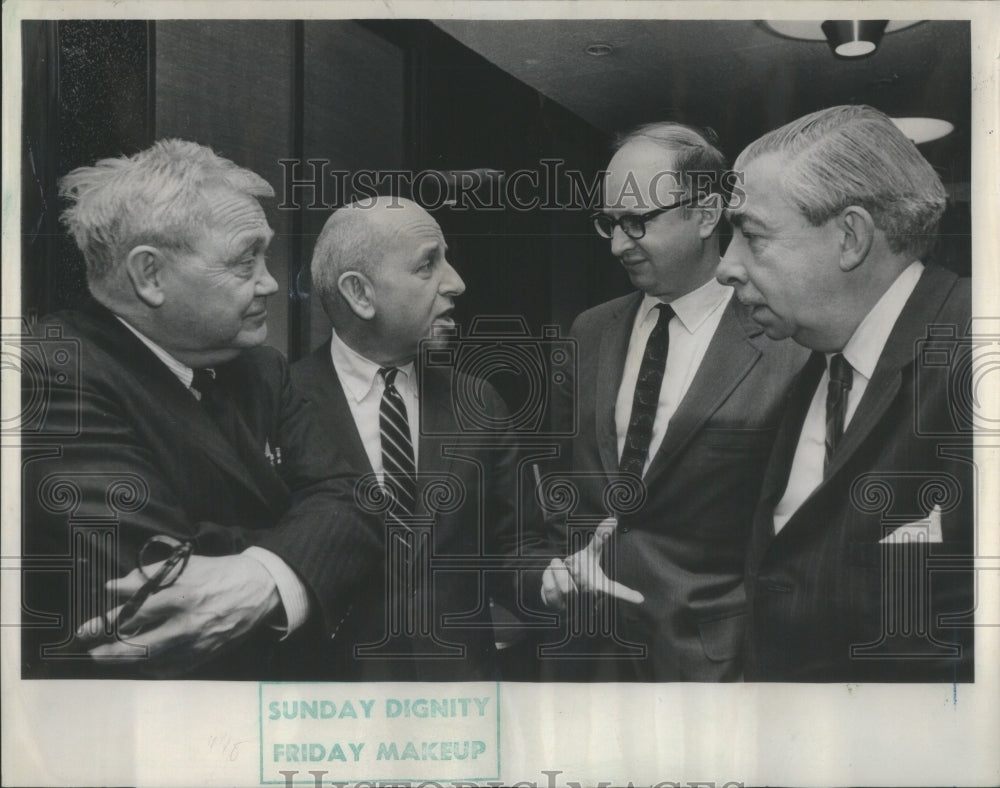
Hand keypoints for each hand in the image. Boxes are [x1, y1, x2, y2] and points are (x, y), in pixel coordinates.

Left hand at [76, 554, 280, 675]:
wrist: (260, 589)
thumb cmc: (221, 573)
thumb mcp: (185, 567)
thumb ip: (147, 577)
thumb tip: (113, 587)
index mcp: (183, 595)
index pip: (135, 613)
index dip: (107, 621)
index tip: (86, 628)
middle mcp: (189, 623)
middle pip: (139, 646)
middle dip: (109, 652)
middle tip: (91, 652)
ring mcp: (198, 643)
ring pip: (152, 662)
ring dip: (126, 662)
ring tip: (109, 658)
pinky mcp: (206, 655)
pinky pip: (171, 669)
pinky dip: (152, 668)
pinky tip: (141, 663)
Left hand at [541, 517, 643, 609]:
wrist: (556, 590)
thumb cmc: (578, 571)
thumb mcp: (589, 554)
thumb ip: (600, 538)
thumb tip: (613, 519)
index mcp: (600, 585)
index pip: (616, 590)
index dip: (628, 595)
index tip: (640, 599)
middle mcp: (589, 598)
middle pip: (580, 575)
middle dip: (573, 567)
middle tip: (572, 569)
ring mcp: (574, 605)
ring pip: (564, 584)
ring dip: (559, 571)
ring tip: (561, 573)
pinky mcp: (557, 607)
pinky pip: (550, 585)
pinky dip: (548, 576)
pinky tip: (552, 579)